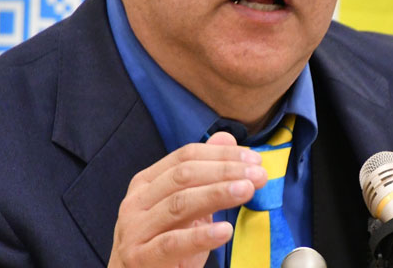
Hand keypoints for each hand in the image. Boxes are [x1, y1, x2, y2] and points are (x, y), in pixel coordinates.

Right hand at [107, 132, 266, 267]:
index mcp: (147, 181)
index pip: (186, 155)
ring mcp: (135, 229)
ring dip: (217, 194)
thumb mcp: (188, 206)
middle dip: (225, 171)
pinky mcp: (140, 257)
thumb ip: (206, 172)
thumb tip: (227, 137)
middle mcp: (136, 200)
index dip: (221, 154)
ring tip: (247, 191)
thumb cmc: (164, 242)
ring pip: (180, 203)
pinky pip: (173, 243)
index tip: (253, 160)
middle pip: (184, 175)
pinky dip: (201, 235)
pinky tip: (225, 230)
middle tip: (257, 175)